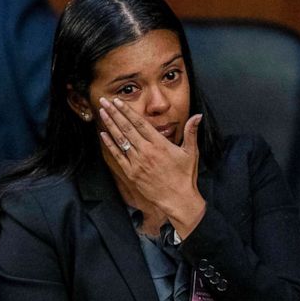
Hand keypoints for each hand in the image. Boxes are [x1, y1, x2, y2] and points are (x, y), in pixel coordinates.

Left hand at [98, 97, 204, 231]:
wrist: (177, 199)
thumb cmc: (184, 176)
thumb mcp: (191, 152)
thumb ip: (191, 132)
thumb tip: (198, 115)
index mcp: (159, 144)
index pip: (140, 123)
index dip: (127, 111)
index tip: (118, 101)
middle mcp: (146, 151)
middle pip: (127, 128)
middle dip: (114, 113)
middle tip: (104, 101)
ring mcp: (137, 162)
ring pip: (120, 140)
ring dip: (110, 125)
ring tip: (102, 113)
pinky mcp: (131, 173)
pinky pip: (118, 156)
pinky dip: (110, 144)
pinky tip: (103, 135)